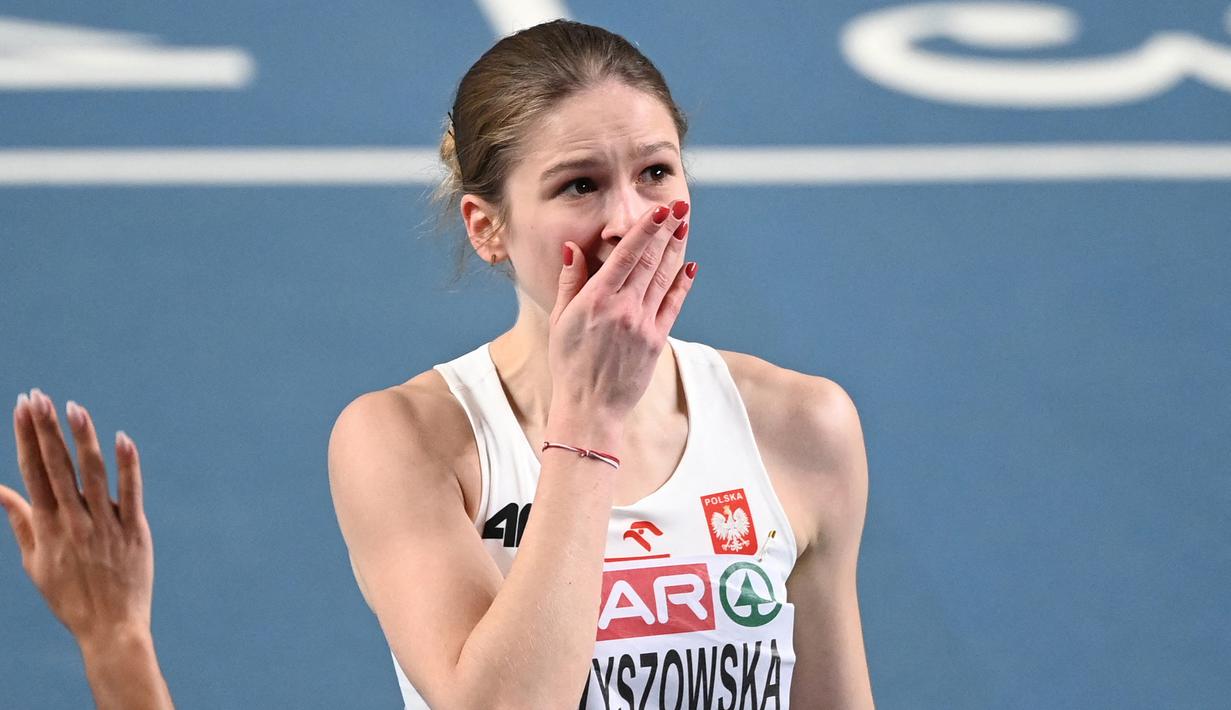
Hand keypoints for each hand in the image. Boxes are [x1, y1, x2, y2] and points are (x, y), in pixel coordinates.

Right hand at [0, 389, 152, 648]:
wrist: (109, 628)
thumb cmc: (70, 596)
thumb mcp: (35, 562)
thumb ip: (21, 522)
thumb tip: (0, 490)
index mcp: (47, 528)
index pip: (33, 472)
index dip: (27, 438)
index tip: (22, 407)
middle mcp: (74, 522)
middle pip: (56, 467)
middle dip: (46, 429)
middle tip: (38, 396)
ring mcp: (105, 524)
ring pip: (93, 474)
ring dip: (83, 439)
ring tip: (75, 407)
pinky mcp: (134, 530)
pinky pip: (131, 492)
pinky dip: (128, 465)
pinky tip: (123, 438)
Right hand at [548, 200, 695, 420]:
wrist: (590, 408)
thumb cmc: (569, 363)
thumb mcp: (561, 320)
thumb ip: (570, 282)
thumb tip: (572, 248)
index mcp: (597, 300)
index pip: (626, 255)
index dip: (644, 229)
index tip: (657, 209)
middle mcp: (623, 308)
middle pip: (650, 261)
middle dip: (666, 230)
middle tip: (679, 206)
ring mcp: (643, 324)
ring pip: (664, 278)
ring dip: (676, 249)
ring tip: (684, 225)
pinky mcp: (656, 340)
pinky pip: (673, 305)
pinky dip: (682, 284)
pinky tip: (689, 266)